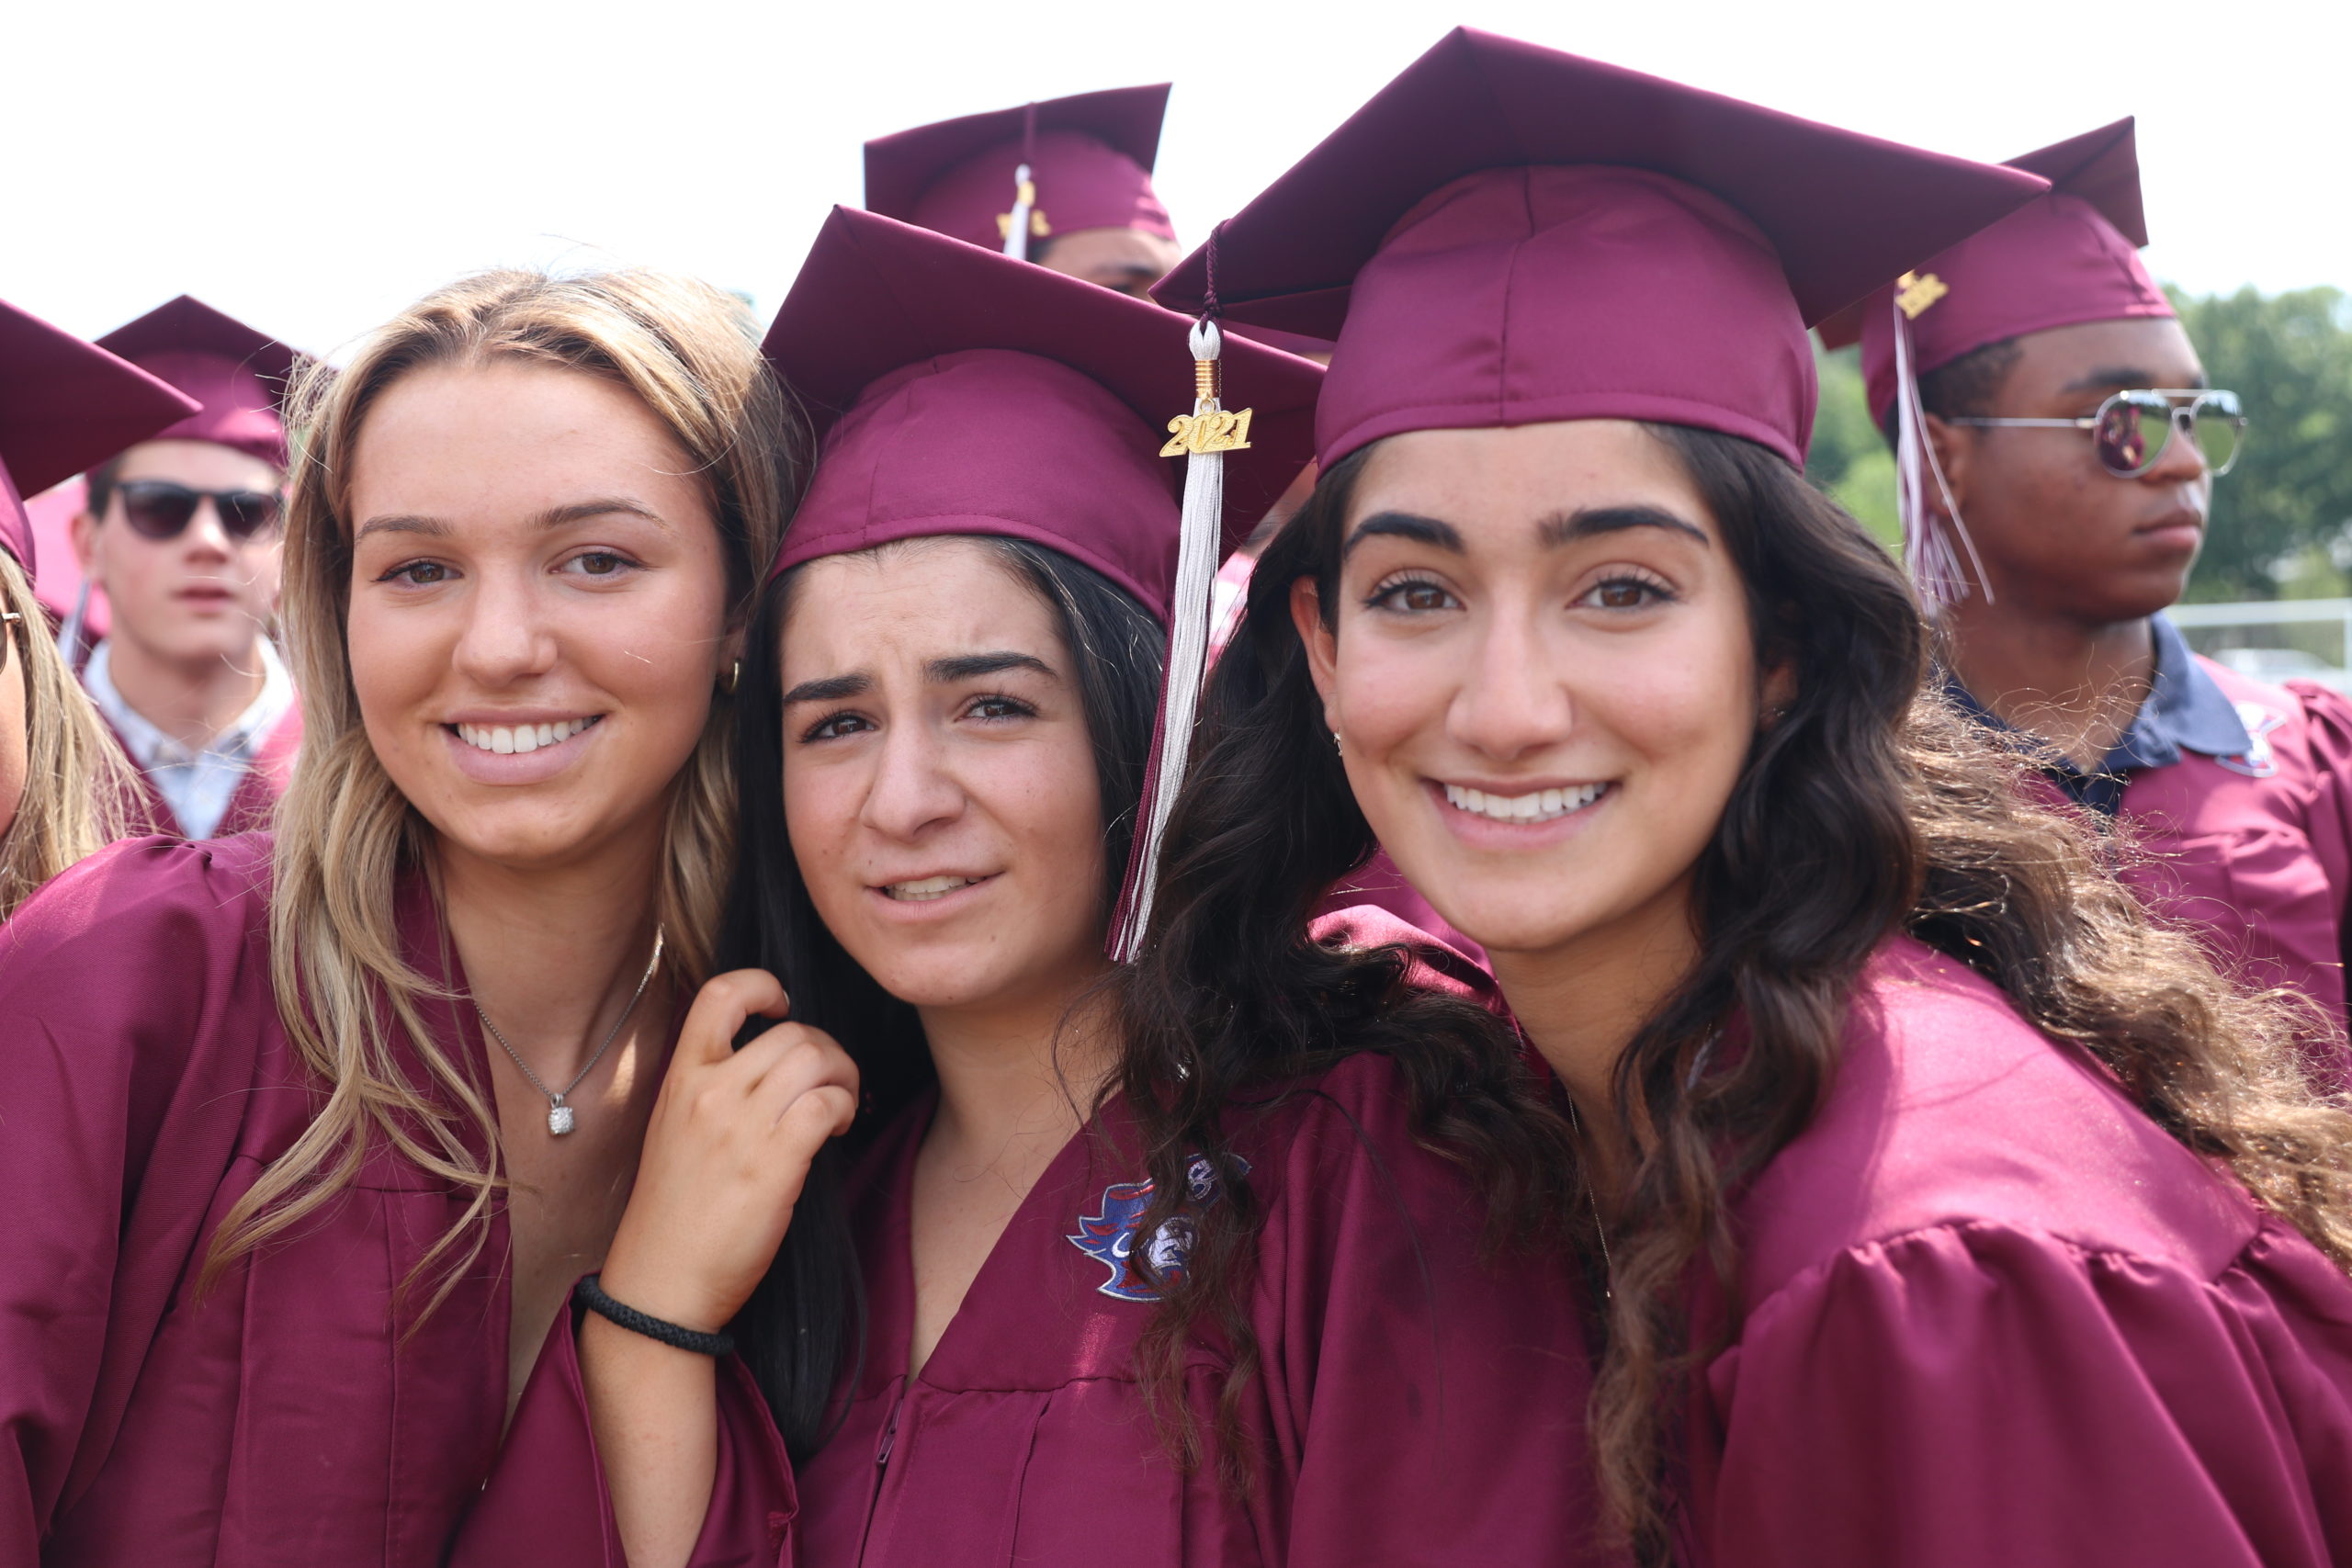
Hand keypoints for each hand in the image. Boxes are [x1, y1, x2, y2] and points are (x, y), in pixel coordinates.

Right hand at [598, 969, 857, 1334]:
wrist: (661, 1283)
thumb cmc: (676, 1213)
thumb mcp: (676, 1132)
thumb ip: (713, 1090)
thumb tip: (775, 1065)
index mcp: (680, 1080)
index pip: (719, 994)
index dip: (763, 986)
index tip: (784, 1009)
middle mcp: (708, 1092)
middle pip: (792, 1032)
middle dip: (827, 1051)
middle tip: (831, 1084)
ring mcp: (740, 1126)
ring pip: (816, 1058)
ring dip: (843, 1077)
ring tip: (838, 1108)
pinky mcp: (773, 1162)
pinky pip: (827, 1103)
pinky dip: (845, 1107)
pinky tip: (839, 1129)